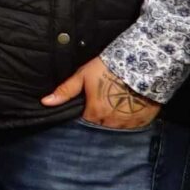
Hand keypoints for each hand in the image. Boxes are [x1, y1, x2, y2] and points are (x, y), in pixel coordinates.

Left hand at [41, 56, 162, 128]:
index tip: (89, 106)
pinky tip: (130, 108)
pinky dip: (130, 120)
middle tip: (103, 104)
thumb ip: (65, 91)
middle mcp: (112, 121)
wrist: (142, 62)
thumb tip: (45, 102)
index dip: (86, 114)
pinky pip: (133, 126)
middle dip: (100, 118)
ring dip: (115, 120)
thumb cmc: (109, 67)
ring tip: (116, 105)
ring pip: (117, 127)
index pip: (86, 122)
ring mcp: (129, 122)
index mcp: (96, 112)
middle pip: (101, 126)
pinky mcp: (144, 120)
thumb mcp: (83, 76)